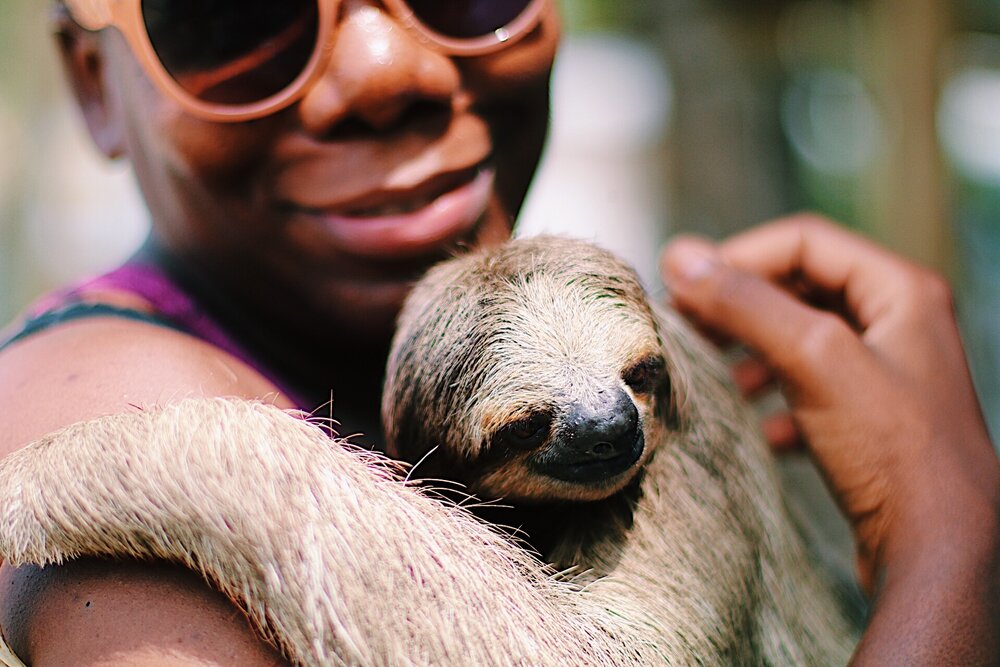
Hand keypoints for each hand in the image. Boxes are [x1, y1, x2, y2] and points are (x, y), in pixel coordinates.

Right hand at [661, 215, 999, 662]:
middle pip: (800, 288)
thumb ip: (747, 303)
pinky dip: (778, 402)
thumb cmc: (894, 451)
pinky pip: (811, 390)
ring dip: (755, 355)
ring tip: (725, 382)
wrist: (938, 549)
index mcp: (900, 289)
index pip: (804, 241)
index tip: (687, 288)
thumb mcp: (814, 359)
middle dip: (743, 308)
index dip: (740, 257)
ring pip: (802, 340)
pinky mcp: (873, 421)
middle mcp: (899, 323)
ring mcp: (887, 374)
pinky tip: (764, 430)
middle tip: (691, 329)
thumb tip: (681, 258)